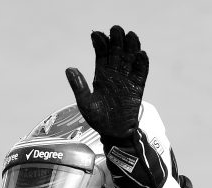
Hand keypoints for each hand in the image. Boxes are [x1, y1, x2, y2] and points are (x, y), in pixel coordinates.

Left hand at [65, 25, 148, 141]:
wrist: (113, 133)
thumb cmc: (98, 119)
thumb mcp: (85, 103)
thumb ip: (79, 86)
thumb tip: (69, 68)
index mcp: (101, 75)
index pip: (101, 54)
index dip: (100, 43)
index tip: (96, 34)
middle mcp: (115, 74)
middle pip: (117, 52)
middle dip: (116, 40)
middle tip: (116, 29)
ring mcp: (127, 80)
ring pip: (130, 59)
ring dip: (131, 47)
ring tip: (130, 35)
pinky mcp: (137, 88)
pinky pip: (141, 73)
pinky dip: (142, 64)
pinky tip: (141, 54)